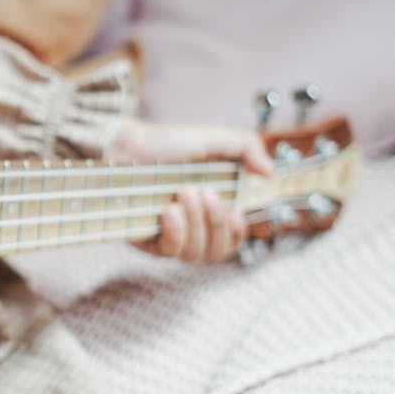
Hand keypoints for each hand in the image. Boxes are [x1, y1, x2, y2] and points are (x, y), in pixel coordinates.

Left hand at [110, 118, 273, 262]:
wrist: (124, 145)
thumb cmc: (165, 143)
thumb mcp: (212, 139)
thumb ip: (246, 148)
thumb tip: (270, 172)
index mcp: (209, 210)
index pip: (231, 240)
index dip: (237, 233)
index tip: (236, 212)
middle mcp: (190, 228)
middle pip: (217, 252)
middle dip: (216, 223)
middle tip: (204, 192)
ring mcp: (167, 236)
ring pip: (195, 254)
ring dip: (196, 224)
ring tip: (184, 193)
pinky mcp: (144, 240)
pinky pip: (169, 251)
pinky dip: (175, 233)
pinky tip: (169, 211)